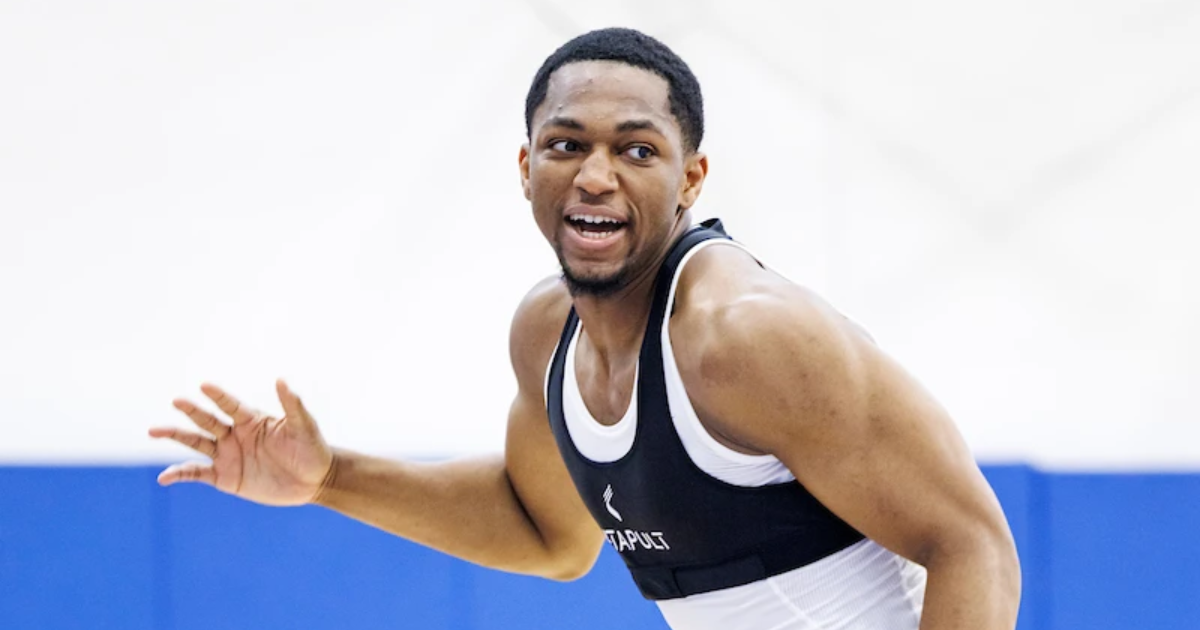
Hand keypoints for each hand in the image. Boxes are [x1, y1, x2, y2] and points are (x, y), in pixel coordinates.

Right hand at [149, 379, 334, 505]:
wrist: (314, 480)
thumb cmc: (311, 448)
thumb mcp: (304, 426)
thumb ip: (292, 404)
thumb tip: (282, 380)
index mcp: (252, 420)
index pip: (231, 404)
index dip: (218, 396)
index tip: (204, 385)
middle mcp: (235, 435)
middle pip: (208, 420)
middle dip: (192, 411)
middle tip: (177, 401)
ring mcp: (228, 455)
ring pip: (196, 443)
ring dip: (175, 436)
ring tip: (153, 431)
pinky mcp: (225, 477)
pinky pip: (197, 473)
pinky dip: (180, 474)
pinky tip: (164, 478)